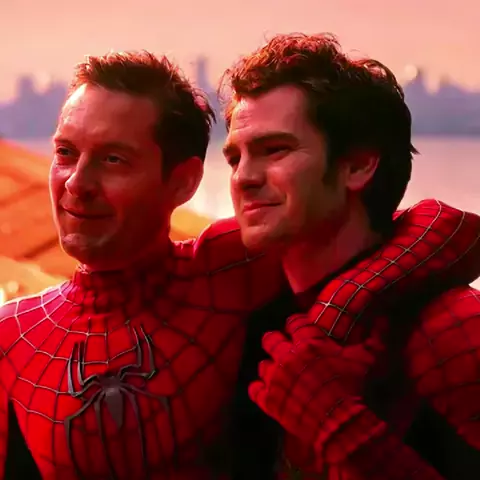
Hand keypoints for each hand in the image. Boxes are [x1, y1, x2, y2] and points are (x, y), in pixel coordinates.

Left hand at [249, 314, 385, 459]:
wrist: (341, 423)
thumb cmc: (354, 387)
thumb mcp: (367, 359)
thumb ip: (375, 337)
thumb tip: (384, 318)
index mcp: (309, 342)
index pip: (294, 322)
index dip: (295, 324)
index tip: (299, 329)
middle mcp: (288, 356)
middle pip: (270, 339)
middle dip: (276, 341)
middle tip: (284, 349)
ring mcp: (276, 378)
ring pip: (262, 365)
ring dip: (271, 368)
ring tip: (280, 374)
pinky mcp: (269, 400)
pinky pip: (254, 389)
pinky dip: (260, 390)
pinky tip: (269, 392)